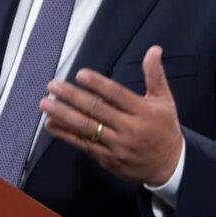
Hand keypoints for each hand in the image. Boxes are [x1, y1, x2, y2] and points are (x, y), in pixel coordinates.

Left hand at [39, 45, 182, 184]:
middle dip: (72, 97)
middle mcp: (129, 128)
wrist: (170, 167)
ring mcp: (117, 145)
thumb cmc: (164, 129)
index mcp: (142, 112)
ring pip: (87, 128)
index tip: (80, 74)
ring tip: (46, 103)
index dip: (98, 84)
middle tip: (53, 86)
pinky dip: (66, 134)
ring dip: (63, 115)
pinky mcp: (107, 159)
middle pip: (97, 110)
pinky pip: (83, 144)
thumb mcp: (164, 101)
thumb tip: (154, 50)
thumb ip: (154, 75)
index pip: (117, 95)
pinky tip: (51, 124)